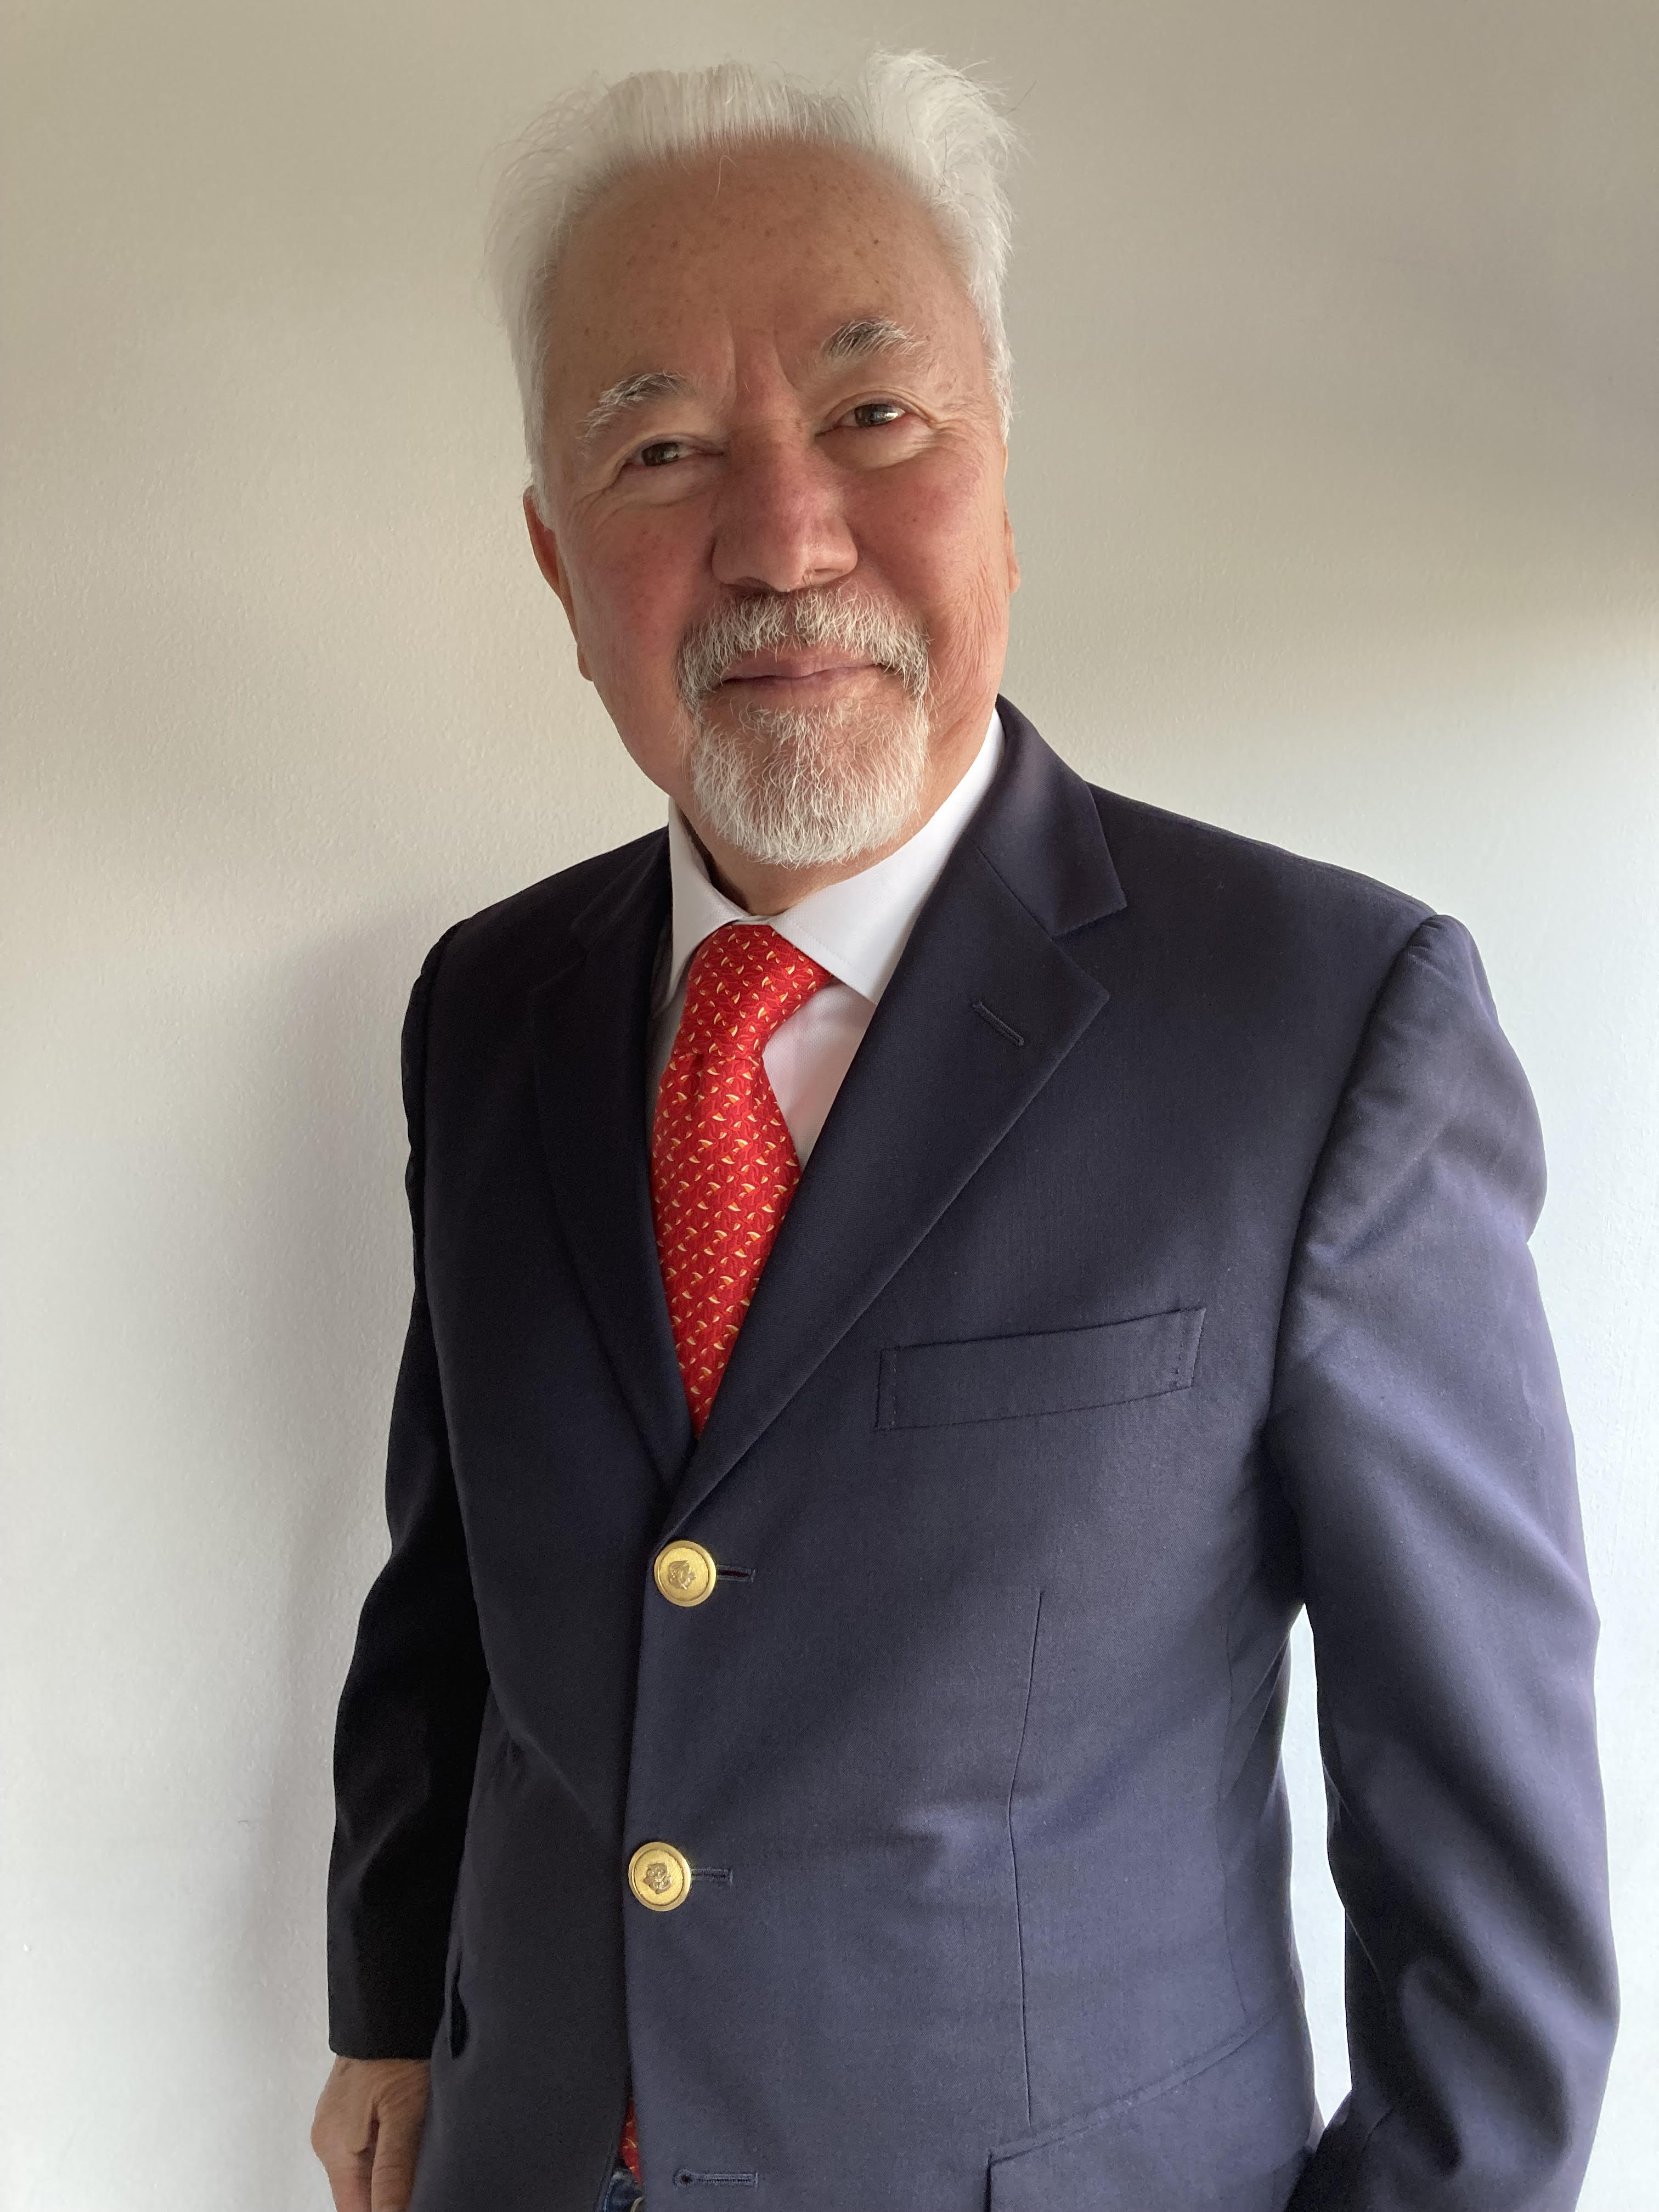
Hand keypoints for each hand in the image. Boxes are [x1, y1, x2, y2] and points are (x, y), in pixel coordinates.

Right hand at [311, 2056, 430, 2211]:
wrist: (390, 2002)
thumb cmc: (398, 2052)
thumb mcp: (405, 2112)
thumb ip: (395, 2169)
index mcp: (334, 2149)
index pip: (353, 2211)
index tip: (415, 2205)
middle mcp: (327, 2140)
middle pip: (357, 2193)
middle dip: (387, 2198)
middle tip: (424, 2186)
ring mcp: (336, 2123)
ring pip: (363, 2170)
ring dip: (389, 2175)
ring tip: (422, 2164)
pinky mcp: (349, 2108)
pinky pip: (366, 2146)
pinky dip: (387, 2153)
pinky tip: (413, 2142)